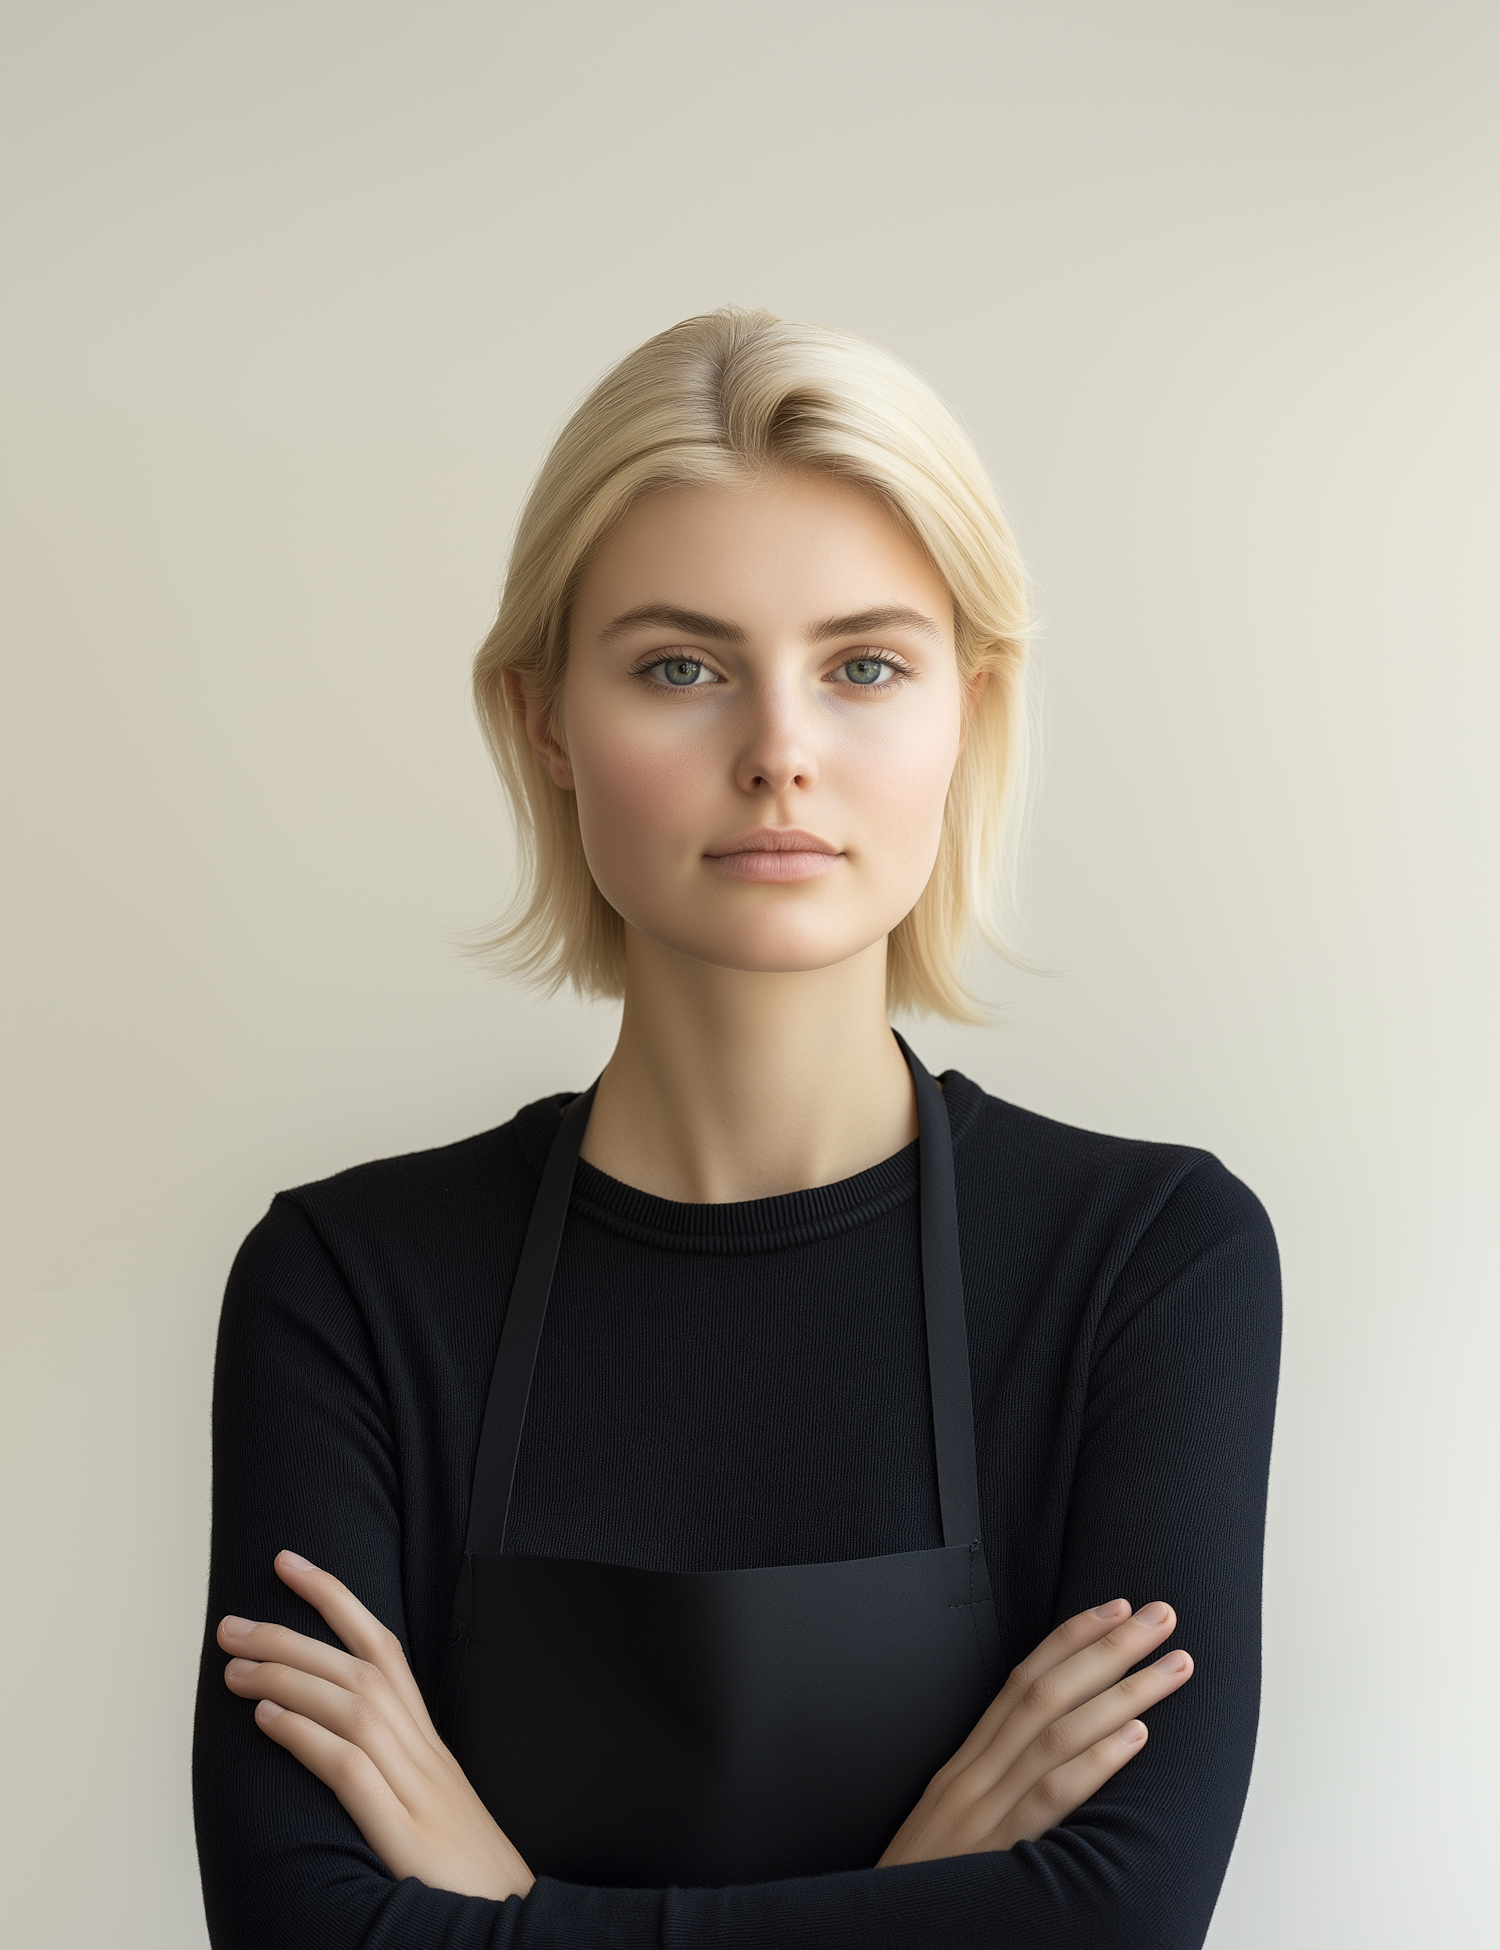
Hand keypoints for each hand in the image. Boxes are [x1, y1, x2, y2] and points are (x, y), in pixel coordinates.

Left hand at [220, 1551, 532, 1901]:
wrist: (514, 1922)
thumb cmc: (463, 1872)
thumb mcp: (430, 1804)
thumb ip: (393, 1765)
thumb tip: (334, 1735)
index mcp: (427, 1740)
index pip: (382, 1646)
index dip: (336, 1598)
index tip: (288, 1564)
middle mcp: (424, 1752)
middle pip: (358, 1669)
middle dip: (290, 1636)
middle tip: (232, 1624)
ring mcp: (417, 1790)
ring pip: (350, 1707)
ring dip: (286, 1679)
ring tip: (234, 1669)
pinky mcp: (404, 1835)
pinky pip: (350, 1770)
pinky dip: (306, 1738)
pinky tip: (266, 1724)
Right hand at [879, 1598, 1191, 1864]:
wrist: (884, 1934)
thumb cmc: (924, 1885)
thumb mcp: (950, 1822)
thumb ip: (993, 1784)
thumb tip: (1051, 1750)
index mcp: (965, 1763)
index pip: (1022, 1680)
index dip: (1071, 1639)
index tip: (1118, 1608)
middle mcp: (975, 1775)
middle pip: (1047, 1692)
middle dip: (1109, 1649)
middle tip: (1163, 1616)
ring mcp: (986, 1811)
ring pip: (1059, 1732)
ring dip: (1122, 1692)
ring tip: (1171, 1667)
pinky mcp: (999, 1853)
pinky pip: (1051, 1797)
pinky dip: (1095, 1762)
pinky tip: (1136, 1737)